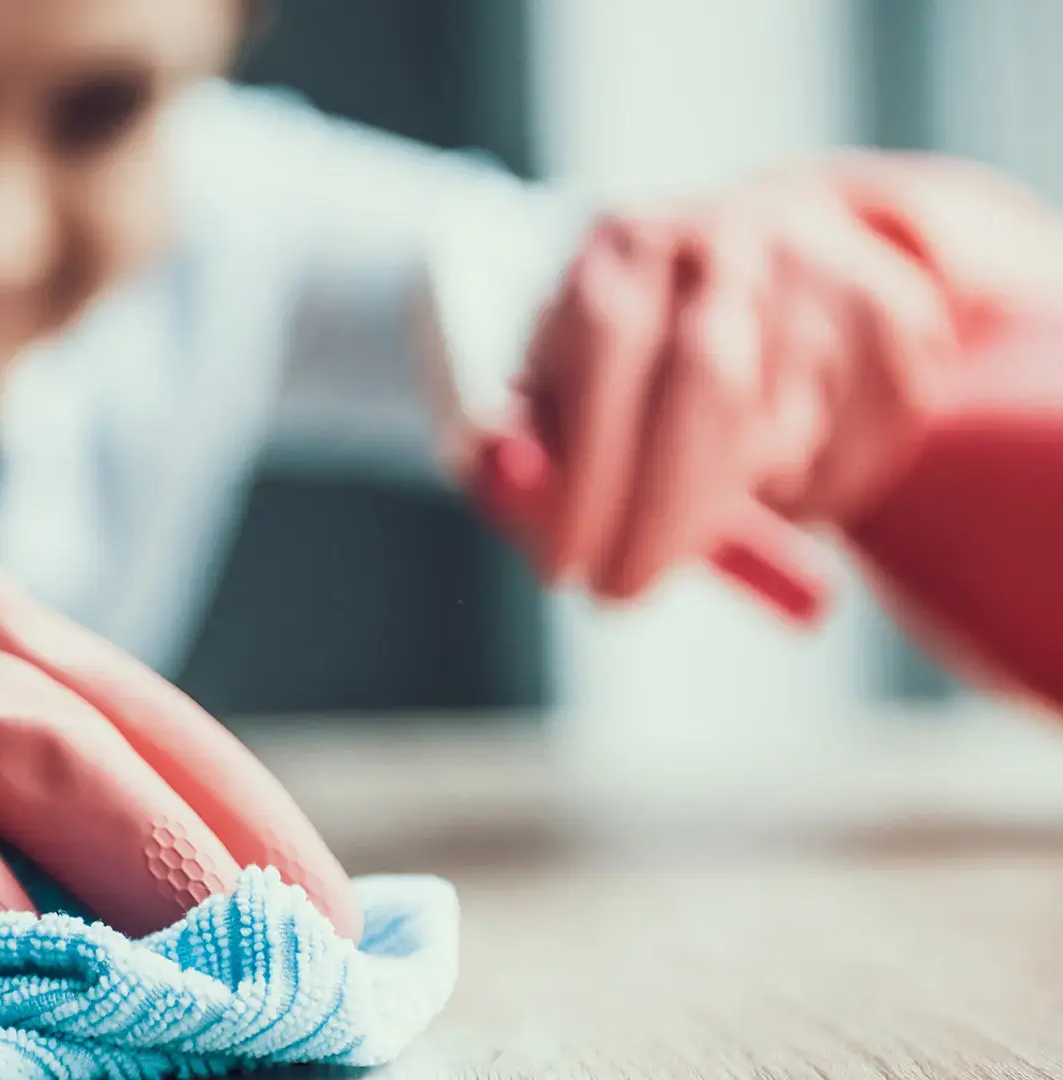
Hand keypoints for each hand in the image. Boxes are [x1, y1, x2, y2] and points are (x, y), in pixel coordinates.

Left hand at [515, 152, 1062, 601]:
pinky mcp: (899, 321)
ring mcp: (822, 274)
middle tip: (620, 595)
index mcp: (625, 244)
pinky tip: (774, 474)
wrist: (768, 250)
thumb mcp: (557, 380)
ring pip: (786, 433)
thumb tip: (506, 487)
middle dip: (662, 513)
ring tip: (693, 505)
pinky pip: (856, 451)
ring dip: (732, 504)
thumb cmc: (630, 348)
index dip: (587, 470)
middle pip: (708, 383)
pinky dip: (809, 496)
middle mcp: (727, 242)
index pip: (608, 345)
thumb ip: (525, 439)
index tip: (564, 568)